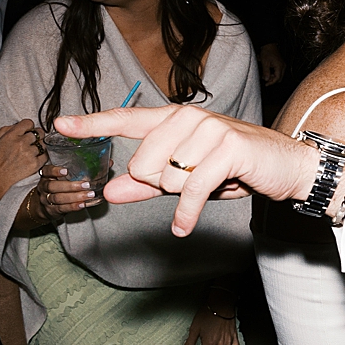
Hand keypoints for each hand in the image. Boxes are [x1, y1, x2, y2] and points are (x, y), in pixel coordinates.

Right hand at [0, 119, 45, 196]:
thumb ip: (7, 129)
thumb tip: (18, 125)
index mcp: (12, 135)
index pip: (29, 123)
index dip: (29, 126)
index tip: (28, 130)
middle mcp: (22, 143)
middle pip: (39, 132)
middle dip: (37, 135)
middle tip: (33, 140)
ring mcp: (29, 153)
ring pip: (43, 144)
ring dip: (39, 145)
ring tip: (33, 149)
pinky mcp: (35, 164)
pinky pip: (45, 155)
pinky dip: (42, 155)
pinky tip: (36, 156)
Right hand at [34, 165, 100, 221]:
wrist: (46, 205)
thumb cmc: (61, 186)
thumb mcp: (67, 176)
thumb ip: (84, 169)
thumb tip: (108, 162)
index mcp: (47, 176)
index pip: (46, 171)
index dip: (54, 170)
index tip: (66, 171)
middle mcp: (44, 187)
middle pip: (53, 186)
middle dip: (70, 186)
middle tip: (86, 185)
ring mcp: (46, 199)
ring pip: (58, 198)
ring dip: (74, 197)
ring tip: (89, 195)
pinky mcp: (52, 210)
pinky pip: (62, 208)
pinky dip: (73, 207)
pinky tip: (83, 204)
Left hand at [57, 105, 316, 236]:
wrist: (286, 166)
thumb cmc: (235, 169)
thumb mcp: (186, 178)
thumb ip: (146, 184)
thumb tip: (109, 191)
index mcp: (173, 118)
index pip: (125, 119)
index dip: (91, 124)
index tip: (58, 124)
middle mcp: (188, 117)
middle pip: (143, 164)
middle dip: (162, 185)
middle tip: (192, 181)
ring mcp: (208, 129)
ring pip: (168, 178)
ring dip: (184, 195)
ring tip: (210, 185)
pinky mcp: (227, 147)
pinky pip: (191, 188)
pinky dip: (186, 213)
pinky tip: (183, 227)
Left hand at [259, 43, 286, 86]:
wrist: (269, 45)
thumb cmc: (267, 52)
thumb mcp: (265, 63)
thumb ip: (266, 72)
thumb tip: (266, 80)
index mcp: (279, 66)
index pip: (277, 78)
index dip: (271, 82)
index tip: (266, 84)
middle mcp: (283, 66)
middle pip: (279, 78)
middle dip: (272, 80)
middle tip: (265, 79)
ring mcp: (282, 65)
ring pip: (279, 75)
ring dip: (272, 77)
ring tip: (265, 75)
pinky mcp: (280, 64)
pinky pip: (278, 71)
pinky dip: (273, 73)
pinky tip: (268, 71)